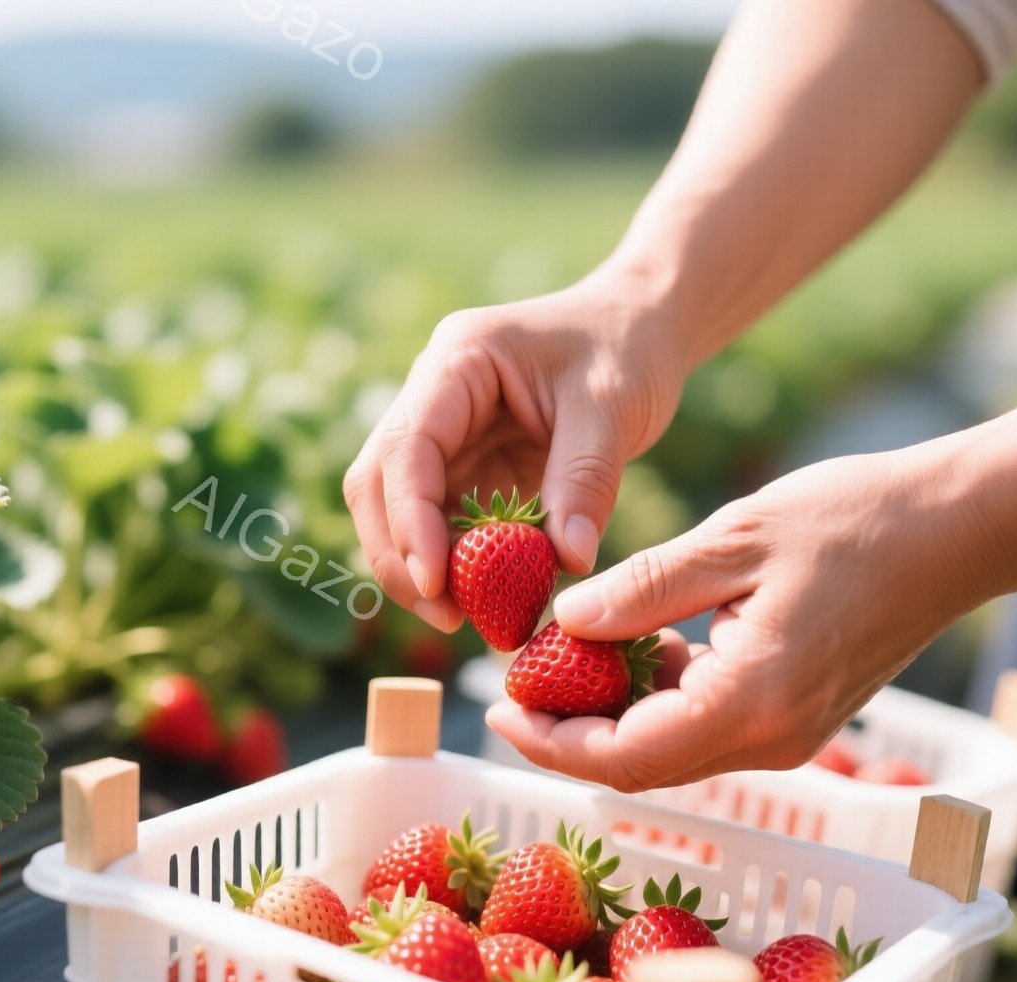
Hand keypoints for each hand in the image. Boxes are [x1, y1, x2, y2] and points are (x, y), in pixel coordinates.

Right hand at [343, 281, 687, 630]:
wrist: (638, 328)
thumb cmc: (626, 348)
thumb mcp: (615, 407)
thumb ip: (586, 479)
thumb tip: (568, 561)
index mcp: (457, 362)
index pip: (407, 446)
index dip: (410, 518)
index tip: (434, 582)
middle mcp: (432, 397)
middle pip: (378, 484)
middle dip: (399, 555)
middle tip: (446, 616)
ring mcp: (443, 435)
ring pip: (396, 511)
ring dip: (421, 568)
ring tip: (467, 618)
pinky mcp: (464, 468)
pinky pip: (441, 524)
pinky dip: (456, 565)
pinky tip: (488, 599)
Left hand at [487, 447, 1004, 790]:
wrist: (960, 528)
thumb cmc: (854, 519)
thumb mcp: (732, 538)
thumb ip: (642, 590)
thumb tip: (561, 622)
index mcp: (750, 701)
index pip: (624, 754)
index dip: (551, 739)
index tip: (497, 705)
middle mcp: (771, 738)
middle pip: (641, 766)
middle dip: (569, 734)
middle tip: (511, 686)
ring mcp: (789, 734)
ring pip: (672, 750)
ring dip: (610, 716)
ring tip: (554, 660)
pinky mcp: (797, 716)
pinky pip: (707, 727)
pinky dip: (657, 700)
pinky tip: (626, 648)